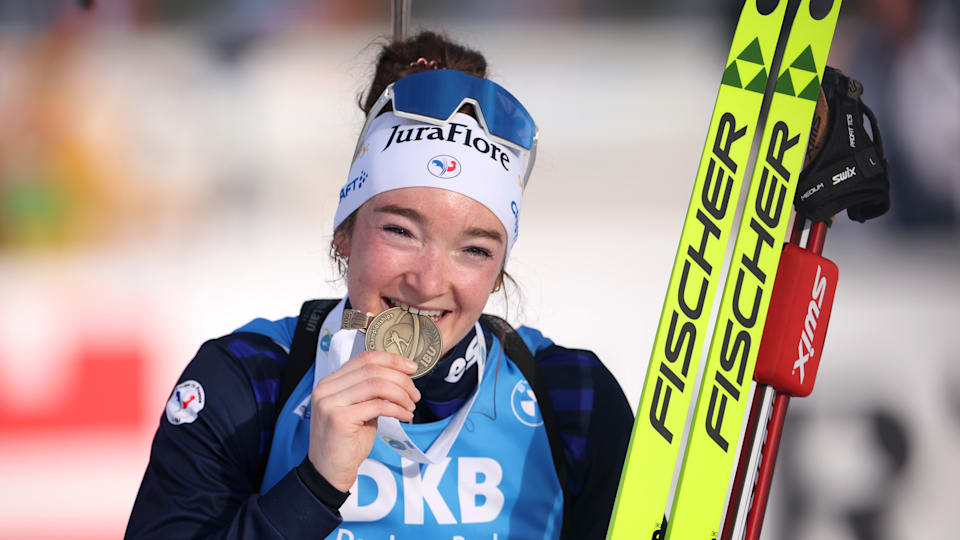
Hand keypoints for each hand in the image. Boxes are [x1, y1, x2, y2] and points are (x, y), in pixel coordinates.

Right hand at [307, 350, 420, 491]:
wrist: (329, 473)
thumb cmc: (346, 443)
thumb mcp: (359, 411)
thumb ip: (372, 392)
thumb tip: (400, 378)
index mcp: (330, 382)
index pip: (364, 358)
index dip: (392, 360)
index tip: (411, 368)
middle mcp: (326, 389)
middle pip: (372, 369)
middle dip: (401, 379)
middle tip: (415, 394)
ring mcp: (330, 403)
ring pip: (376, 384)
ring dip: (401, 394)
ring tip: (411, 406)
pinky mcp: (339, 419)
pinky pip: (377, 405)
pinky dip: (397, 409)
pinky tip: (405, 416)